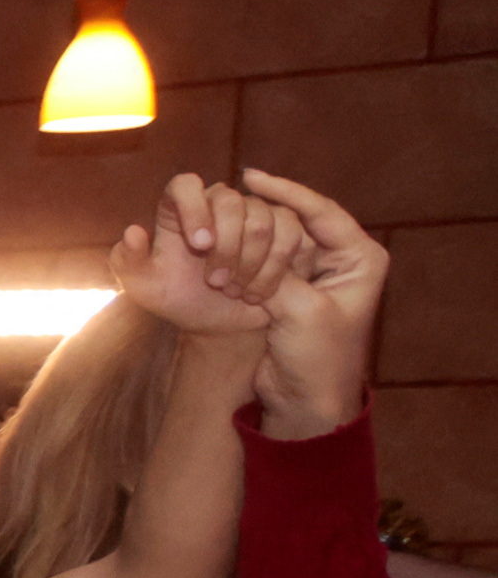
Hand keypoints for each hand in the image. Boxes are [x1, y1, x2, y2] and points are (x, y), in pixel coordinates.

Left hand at [110, 171, 301, 341]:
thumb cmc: (176, 298)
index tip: (200, 243)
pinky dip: (273, 269)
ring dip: (249, 263)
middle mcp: (217, 202)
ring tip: (233, 290)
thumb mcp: (144, 287)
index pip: (185, 184)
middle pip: (230, 202)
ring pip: (263, 220)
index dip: (194, 208)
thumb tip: (133, 232)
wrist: (216, 321)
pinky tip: (257, 292)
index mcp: (178, 209)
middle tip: (215, 282)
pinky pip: (290, 234)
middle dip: (226, 248)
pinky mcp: (284, 226)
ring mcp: (254, 211)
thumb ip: (128, 261)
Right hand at [235, 165, 383, 439]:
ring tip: (218, 255)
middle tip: (228, 223)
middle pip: (295, 222)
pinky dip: (239, 264)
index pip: (322, 211)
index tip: (251, 176)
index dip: (287, 192)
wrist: (304, 400)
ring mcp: (311, 275)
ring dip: (245, 248)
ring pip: (272, 242)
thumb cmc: (318, 359)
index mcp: (359, 258)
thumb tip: (247, 247)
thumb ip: (279, 275)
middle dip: (259, 226)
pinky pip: (259, 264)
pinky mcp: (285, 290)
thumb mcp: (301, 312)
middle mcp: (338, 260)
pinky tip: (218, 263)